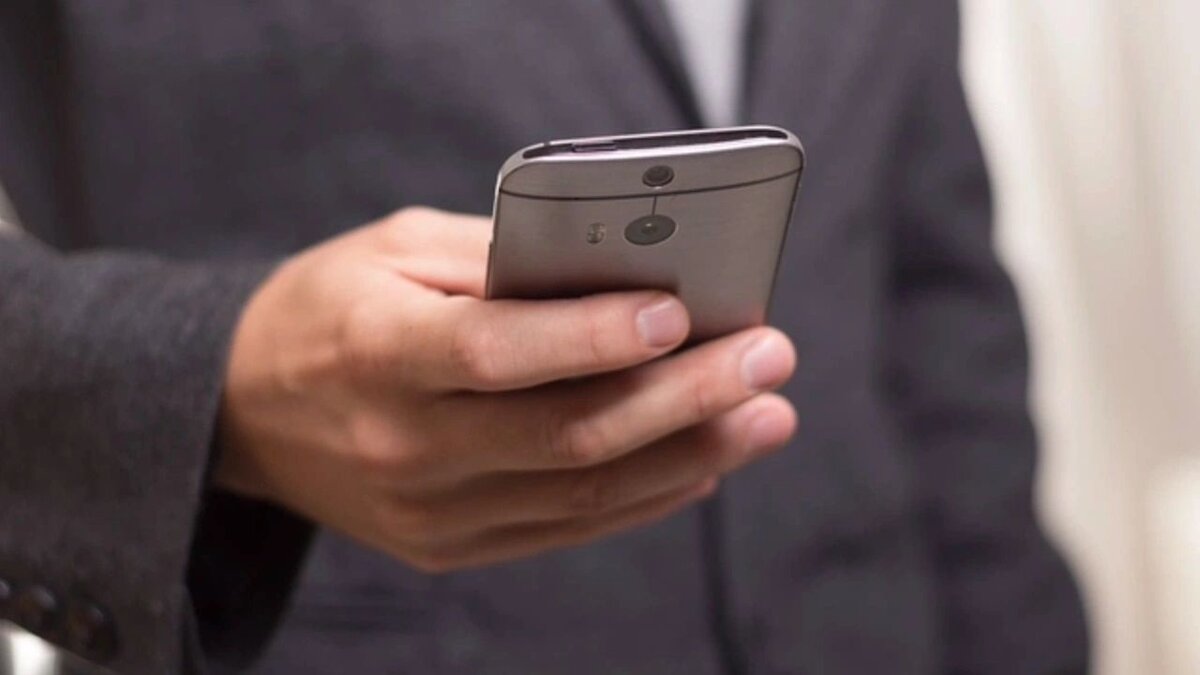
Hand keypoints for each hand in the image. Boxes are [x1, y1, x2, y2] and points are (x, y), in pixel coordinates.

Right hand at [215, 207, 796, 571]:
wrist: (244, 412)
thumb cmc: (330, 308)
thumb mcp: (395, 249)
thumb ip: (500, 256)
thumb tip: (620, 272)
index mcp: (378, 352)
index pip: (497, 353)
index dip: (593, 337)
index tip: (681, 311)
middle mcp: (403, 445)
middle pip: (567, 435)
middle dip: (684, 397)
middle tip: (769, 357)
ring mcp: (428, 512)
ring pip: (583, 494)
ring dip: (689, 454)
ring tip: (765, 415)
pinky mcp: (449, 546)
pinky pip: (566, 530)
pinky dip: (644, 496)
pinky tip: (703, 461)